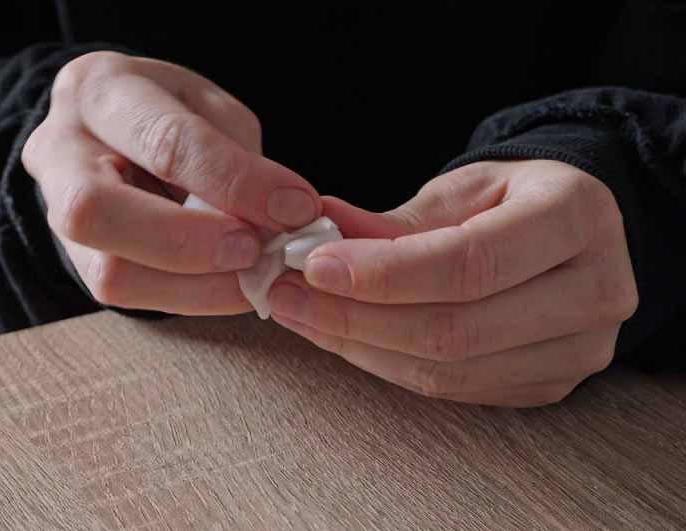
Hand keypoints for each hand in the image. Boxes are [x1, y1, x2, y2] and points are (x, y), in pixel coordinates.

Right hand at [22, 51, 320, 313]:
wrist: (113, 132)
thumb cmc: (168, 111)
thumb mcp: (210, 108)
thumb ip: (236, 158)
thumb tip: (278, 221)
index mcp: (99, 90)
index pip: (164, 142)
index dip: (236, 182)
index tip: (296, 208)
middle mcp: (59, 152)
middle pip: (95, 213)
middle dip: (189, 243)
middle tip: (257, 250)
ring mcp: (55, 213)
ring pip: (110, 273)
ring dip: (198, 285)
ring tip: (254, 273)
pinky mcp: (78, 262)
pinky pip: (130, 297)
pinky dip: (193, 296)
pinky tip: (231, 284)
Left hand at [267, 160, 638, 406]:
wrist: (566, 233)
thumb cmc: (509, 199)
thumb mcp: (459, 188)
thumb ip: (393, 221)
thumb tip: (316, 237)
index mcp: (576, 217)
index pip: (471, 262)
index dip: (384, 274)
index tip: (313, 265)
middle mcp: (595, 290)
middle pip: (457, 329)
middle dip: (355, 316)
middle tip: (285, 293)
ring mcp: (579, 349)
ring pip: (449, 370)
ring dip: (359, 346)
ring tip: (299, 313)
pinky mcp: (550, 384)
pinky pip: (452, 389)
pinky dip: (385, 364)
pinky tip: (341, 336)